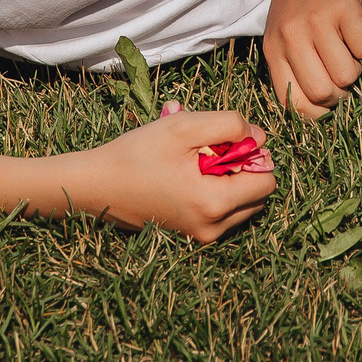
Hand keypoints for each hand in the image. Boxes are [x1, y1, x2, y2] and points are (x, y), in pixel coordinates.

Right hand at [78, 108, 274, 241]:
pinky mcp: (190, 235)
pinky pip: (221, 213)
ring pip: (241, 205)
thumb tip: (259, 136)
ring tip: (195, 163)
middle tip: (208, 151)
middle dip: (242, 169)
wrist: (95, 186)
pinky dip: (214, 192)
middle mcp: (213, 228)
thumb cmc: (137, 154)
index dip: (254, 155)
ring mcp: (201, 236)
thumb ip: (229, 125)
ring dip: (229, 180)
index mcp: (215, 204)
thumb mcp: (183, 127)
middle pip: (257, 196)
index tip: (224, 142)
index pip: (267, 182)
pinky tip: (186, 176)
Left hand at [262, 0, 361, 119]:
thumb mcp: (285, 32)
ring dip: (355, 65)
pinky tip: (354, 25)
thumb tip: (322, 108)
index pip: (293, 105)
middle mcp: (290, 37)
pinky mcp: (343, 7)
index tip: (328, 99)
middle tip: (341, 67)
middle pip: (324, 94)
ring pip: (347, 75)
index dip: (317, 111)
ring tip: (346, 42)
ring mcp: (316, 22)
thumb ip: (295, 66)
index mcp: (273, 50)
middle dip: (340, 90)